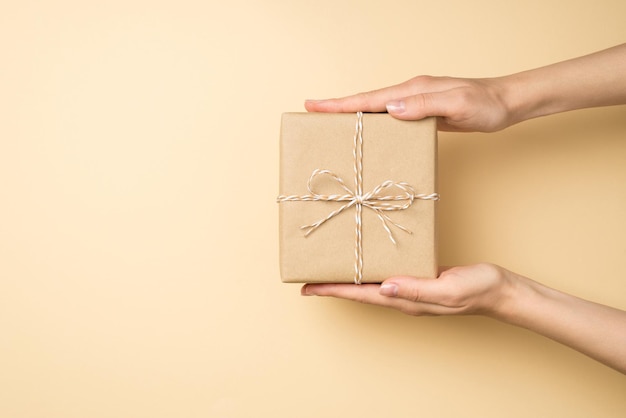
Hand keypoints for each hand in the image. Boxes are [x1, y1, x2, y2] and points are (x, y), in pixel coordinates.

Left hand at [303, 263, 625, 372]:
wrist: (499, 289)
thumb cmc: (477, 288)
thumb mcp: (448, 289)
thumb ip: (416, 288)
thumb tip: (384, 287)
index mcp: (406, 299)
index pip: (361, 295)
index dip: (333, 290)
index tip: (308, 288)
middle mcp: (403, 295)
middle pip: (359, 292)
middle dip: (333, 286)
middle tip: (308, 279)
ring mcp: (410, 287)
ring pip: (370, 284)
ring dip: (348, 278)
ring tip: (328, 270)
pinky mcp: (418, 277)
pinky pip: (386, 275)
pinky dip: (369, 270)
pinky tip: (365, 261)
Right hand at [305, 76, 512, 131]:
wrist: (506, 102)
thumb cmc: (486, 105)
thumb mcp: (458, 104)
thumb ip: (424, 105)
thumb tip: (389, 109)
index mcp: (412, 90)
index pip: (369, 99)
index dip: (340, 104)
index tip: (314, 105)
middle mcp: (409, 93)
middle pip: (366, 101)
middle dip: (338, 108)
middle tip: (311, 113)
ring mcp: (415, 102)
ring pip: (376, 110)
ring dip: (353, 116)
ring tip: (331, 124)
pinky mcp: (422, 112)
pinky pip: (390, 118)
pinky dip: (373, 122)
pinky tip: (369, 132)